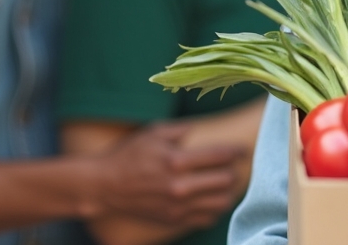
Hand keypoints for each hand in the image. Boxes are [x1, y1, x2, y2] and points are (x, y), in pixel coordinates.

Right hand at [92, 122, 245, 228]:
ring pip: (220, 202)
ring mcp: (177, 206)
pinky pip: (206, 218)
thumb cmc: (129, 155)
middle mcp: (179, 185)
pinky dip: (215, 209)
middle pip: (224, 180)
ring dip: (228, 192)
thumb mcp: (153, 133)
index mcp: (176, 160)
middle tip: (233, 167)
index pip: (219, 156)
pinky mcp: (173, 219)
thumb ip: (181, 128)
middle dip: (234, 172)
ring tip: (226, 184)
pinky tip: (212, 199)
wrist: (105, 186)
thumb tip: (201, 128)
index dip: (235, 152)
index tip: (242, 150)